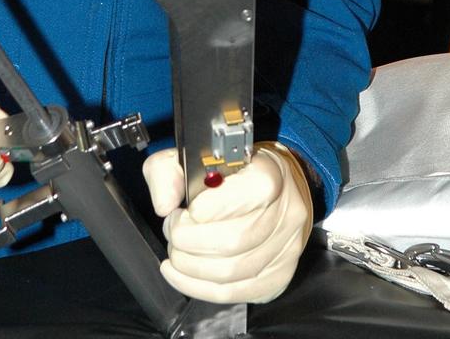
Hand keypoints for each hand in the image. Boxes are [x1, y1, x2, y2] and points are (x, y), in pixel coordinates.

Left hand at [142, 143, 312, 303]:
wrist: (273, 188)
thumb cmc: (231, 173)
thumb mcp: (194, 156)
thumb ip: (170, 170)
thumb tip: (164, 204)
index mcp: (269, 175)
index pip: (247, 195)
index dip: (209, 208)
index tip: (185, 210)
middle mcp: (285, 213)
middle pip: (233, 240)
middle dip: (189, 240)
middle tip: (173, 230)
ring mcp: (284, 250)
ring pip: (231, 272)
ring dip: (190, 266)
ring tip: (176, 250)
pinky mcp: (277, 278)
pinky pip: (233, 293)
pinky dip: (198, 287)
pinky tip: (181, 274)